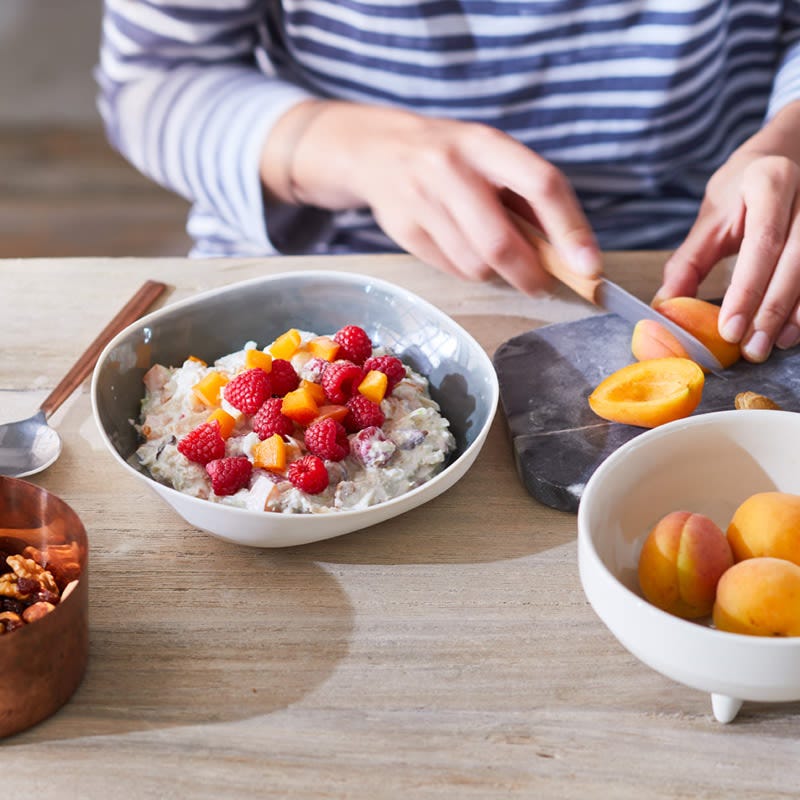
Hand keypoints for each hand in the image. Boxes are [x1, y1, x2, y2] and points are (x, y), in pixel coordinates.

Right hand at [261, 101, 601, 293]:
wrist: (375, 149)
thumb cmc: (450, 156)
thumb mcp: (490, 156)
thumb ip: (527, 199)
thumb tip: (571, 254)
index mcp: (485, 143)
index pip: (541, 185)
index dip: (570, 230)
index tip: (589, 266)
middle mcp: (450, 168)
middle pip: (500, 242)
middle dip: (529, 274)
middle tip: (542, 285)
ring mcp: (421, 200)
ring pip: (475, 265)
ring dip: (495, 273)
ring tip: (493, 255)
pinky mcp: (403, 229)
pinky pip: (451, 269)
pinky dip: (467, 270)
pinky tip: (462, 248)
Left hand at [656, 102, 799, 362]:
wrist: (786, 155)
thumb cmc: (743, 190)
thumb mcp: (711, 217)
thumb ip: (688, 262)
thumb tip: (663, 307)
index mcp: (769, 182)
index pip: (762, 243)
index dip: (747, 290)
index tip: (729, 329)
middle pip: (795, 260)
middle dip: (771, 311)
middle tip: (751, 349)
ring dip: (795, 314)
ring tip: (771, 345)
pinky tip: (792, 331)